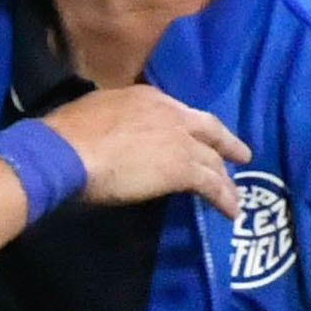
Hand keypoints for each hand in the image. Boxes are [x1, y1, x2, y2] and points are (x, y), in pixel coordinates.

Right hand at [44, 85, 249, 217]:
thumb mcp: (97, 111)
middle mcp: (172, 114)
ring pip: (213, 162)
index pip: (180, 113)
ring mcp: (180, 141)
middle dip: (226, 143)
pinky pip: (212, 186)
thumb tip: (118, 132)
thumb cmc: (70, 133)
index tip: (196, 136)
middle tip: (241, 155)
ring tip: (234, 196)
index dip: (191, 126)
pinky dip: (224, 199)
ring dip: (225, 180)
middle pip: (209, 130)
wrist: (69, 151)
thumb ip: (117, 119)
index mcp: (148, 98)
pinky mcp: (182, 169)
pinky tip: (230, 212)